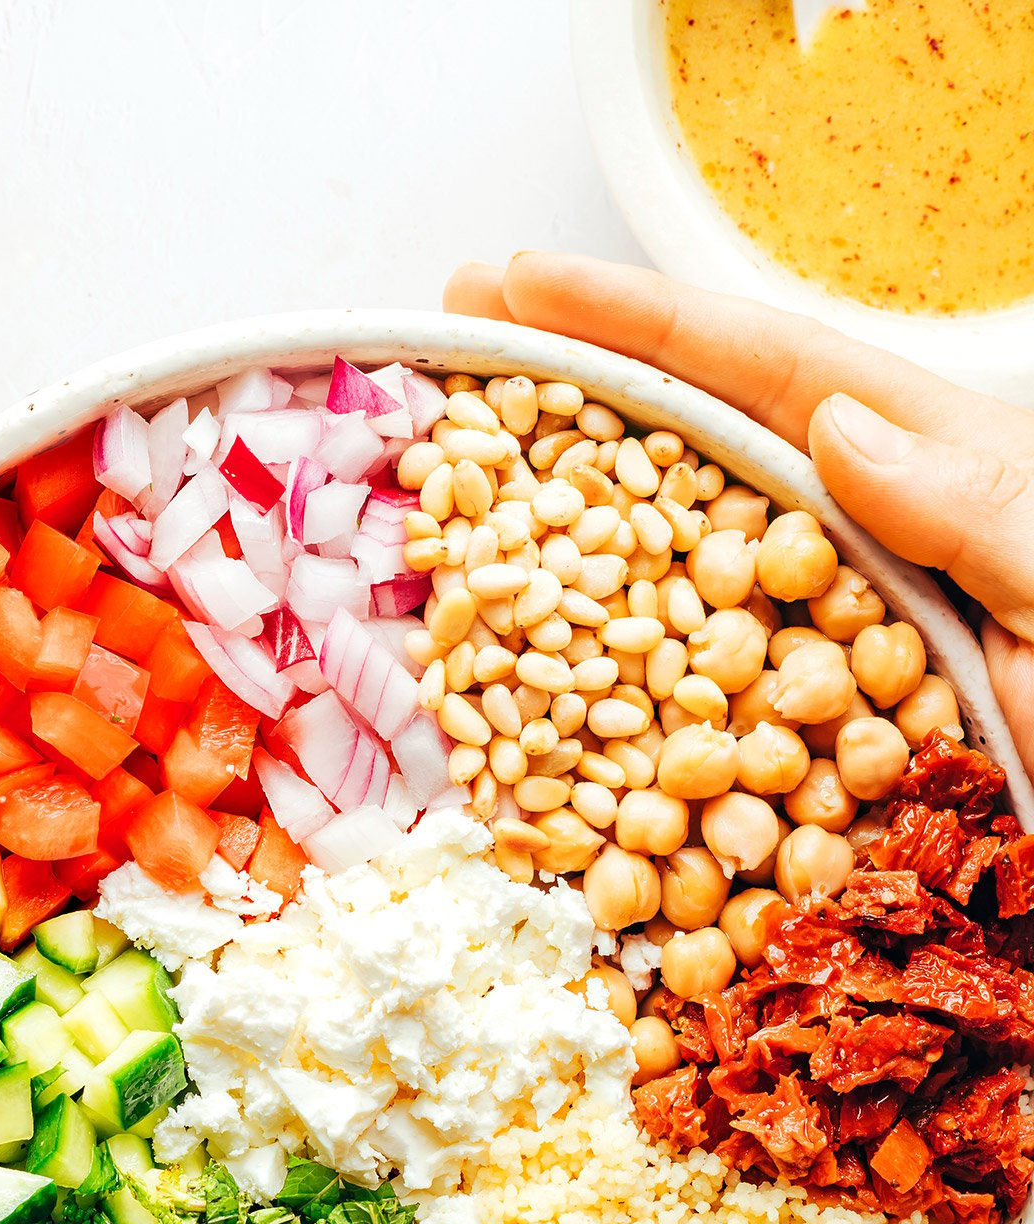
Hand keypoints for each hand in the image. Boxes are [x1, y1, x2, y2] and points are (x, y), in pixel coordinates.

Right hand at [445, 252, 1033, 775]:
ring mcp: (826, 634)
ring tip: (468, 468)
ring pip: (681, 553)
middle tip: (461, 332)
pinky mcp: (808, 728)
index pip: (768, 375)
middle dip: (581, 382)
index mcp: (934, 477)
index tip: (521, 282)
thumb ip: (976, 508)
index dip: (642, 323)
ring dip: (576, 510)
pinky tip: (538, 656)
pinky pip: (692, 679)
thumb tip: (838, 428)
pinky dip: (613, 661)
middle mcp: (865, 542)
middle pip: (702, 437)